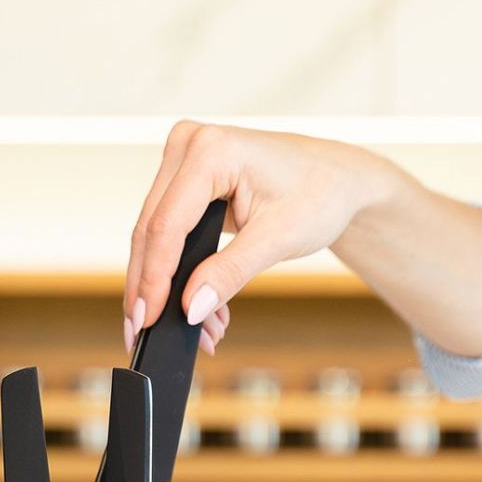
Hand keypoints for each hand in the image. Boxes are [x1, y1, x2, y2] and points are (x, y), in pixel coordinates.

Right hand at [123, 121, 399, 353]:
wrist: (336, 180)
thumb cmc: (319, 194)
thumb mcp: (278, 239)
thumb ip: (230, 273)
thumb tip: (191, 308)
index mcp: (212, 150)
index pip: (166, 225)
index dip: (153, 279)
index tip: (146, 320)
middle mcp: (189, 146)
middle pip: (150, 231)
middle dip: (151, 289)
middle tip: (145, 334)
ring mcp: (183, 161)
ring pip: (153, 237)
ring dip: (165, 287)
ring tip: (195, 327)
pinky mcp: (184, 183)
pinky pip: (167, 234)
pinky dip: (177, 273)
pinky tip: (197, 305)